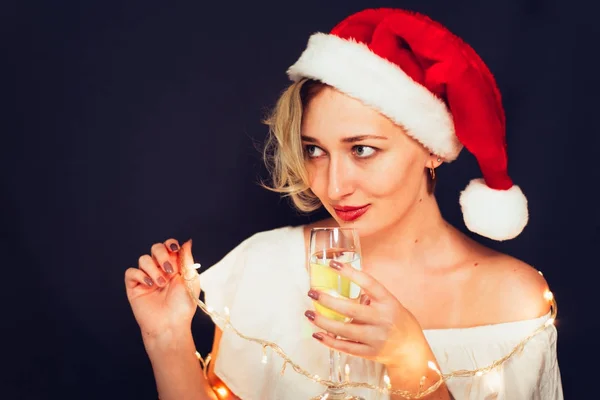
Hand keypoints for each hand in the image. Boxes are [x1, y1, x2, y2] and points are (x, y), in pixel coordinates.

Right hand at [125, 239, 200, 341]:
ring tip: (161, 284)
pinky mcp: (134, 287)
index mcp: (174, 266)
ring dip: (153, 269)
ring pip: (143, 259)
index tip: (174, 249)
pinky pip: (131, 272)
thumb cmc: (183, 305)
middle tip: (169, 271)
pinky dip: (140, 275)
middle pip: (155, 248)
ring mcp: (146, 277)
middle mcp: (159, 269)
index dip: (170, 244)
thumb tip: (187, 241)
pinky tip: (150, 285)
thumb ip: (186, 259)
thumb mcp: (190, 280)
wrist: (170, 325)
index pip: (169, 246)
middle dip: (162, 255)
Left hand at [305, 260, 428, 368]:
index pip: (369, 283)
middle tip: (312, 293)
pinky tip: (317, 334)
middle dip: (328, 300)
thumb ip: (370, 297)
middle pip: (351, 309)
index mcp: (388, 302)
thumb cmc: (396, 320)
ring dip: (323, 321)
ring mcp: (376, 337)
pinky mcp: (370, 353)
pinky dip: (329, 341)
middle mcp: (383, 319)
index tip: (333, 264)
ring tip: (309, 314)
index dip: (350, 273)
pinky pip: (345, 347)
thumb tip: (342, 286)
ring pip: (344, 330)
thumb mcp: (389, 303)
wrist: (410, 349)